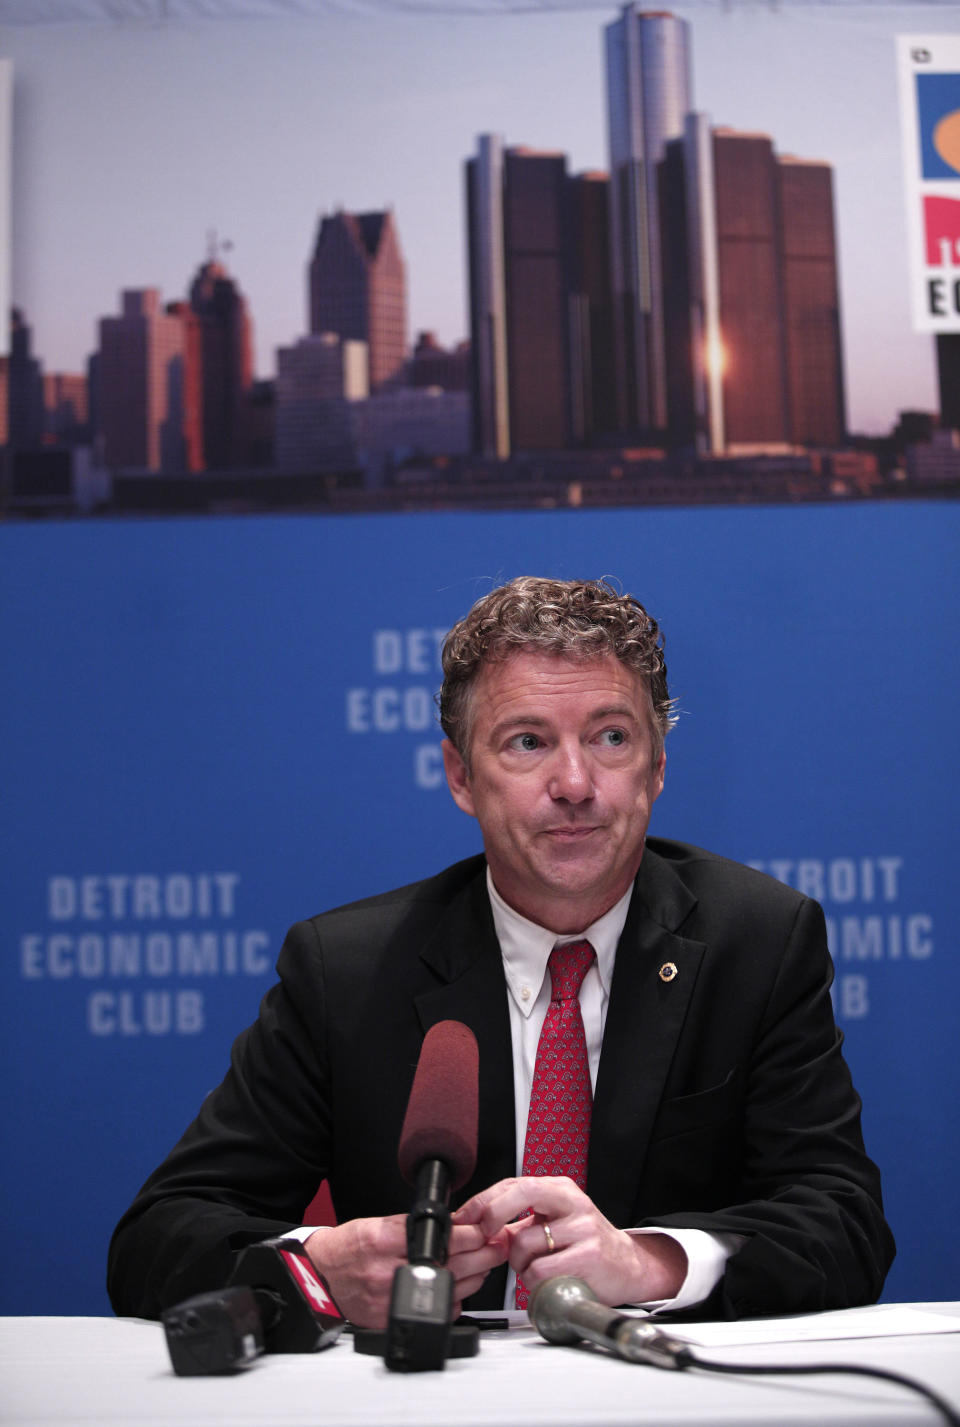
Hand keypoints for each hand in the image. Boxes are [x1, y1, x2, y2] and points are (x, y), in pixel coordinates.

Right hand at [304, 1215, 506, 1328]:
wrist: (320, 1276)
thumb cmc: (347, 1248)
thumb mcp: (376, 1225)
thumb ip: (411, 1228)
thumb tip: (451, 1226)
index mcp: (384, 1242)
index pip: (440, 1238)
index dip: (470, 1234)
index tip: (485, 1229)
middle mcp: (388, 1271)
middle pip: (451, 1264)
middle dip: (482, 1254)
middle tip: (497, 1245)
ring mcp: (391, 1298)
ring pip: (449, 1288)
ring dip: (475, 1275)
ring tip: (486, 1263)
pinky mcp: (392, 1318)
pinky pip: (435, 1310)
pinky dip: (455, 1298)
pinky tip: (462, 1286)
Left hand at [453, 1176, 686, 1307]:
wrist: (627, 1267)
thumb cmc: (585, 1244)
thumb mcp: (554, 1222)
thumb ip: (518, 1221)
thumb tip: (477, 1226)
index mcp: (560, 1189)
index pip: (514, 1184)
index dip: (484, 1201)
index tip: (465, 1217)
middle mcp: (572, 1202)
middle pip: (520, 1194)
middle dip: (493, 1215)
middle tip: (486, 1237)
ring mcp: (582, 1228)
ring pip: (524, 1244)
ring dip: (518, 1264)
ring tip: (535, 1268)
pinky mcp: (587, 1256)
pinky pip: (539, 1272)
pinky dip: (534, 1282)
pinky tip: (548, 1280)